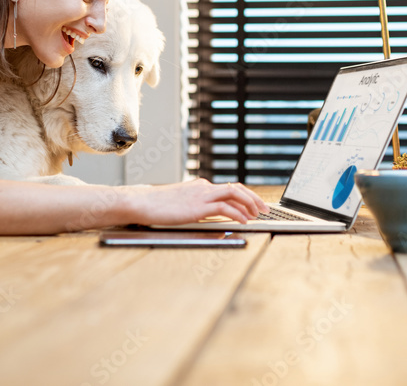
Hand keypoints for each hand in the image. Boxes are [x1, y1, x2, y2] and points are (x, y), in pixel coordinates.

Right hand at [122, 179, 269, 224]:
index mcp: (201, 187)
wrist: (142, 203)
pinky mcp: (199, 206)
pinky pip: (225, 208)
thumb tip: (215, 221)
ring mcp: (202, 195)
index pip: (229, 188)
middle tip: (264, 209)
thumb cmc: (158, 207)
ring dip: (250, 204)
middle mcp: (204, 188)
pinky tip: (244, 221)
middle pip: (236, 189)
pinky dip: (238, 214)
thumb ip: (199, 209)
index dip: (245, 196)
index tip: (255, 205)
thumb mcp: (182, 205)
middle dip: (253, 199)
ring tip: (258, 215)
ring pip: (235, 195)